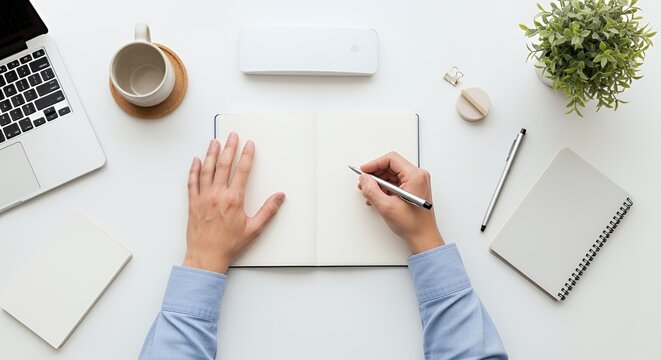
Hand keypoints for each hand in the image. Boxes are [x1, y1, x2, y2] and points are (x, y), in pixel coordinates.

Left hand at [183, 134, 285, 273]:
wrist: (206, 257)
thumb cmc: (228, 245)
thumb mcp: (254, 229)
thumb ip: (268, 211)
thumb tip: (279, 197)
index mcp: (233, 200)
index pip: (242, 171)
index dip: (246, 155)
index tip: (249, 145)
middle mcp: (217, 195)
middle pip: (223, 165)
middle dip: (229, 148)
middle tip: (232, 136)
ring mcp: (203, 198)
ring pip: (206, 169)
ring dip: (211, 154)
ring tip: (215, 142)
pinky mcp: (193, 203)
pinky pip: (192, 182)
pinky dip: (193, 170)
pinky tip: (196, 161)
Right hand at [358, 152, 443, 253]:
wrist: (423, 238)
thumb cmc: (413, 225)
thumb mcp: (387, 207)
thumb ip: (372, 190)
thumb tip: (364, 179)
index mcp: (415, 176)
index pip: (391, 159)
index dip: (374, 164)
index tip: (364, 171)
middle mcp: (418, 176)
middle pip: (391, 166)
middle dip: (375, 174)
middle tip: (364, 183)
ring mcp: (416, 183)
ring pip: (391, 174)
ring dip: (378, 182)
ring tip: (369, 193)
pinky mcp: (413, 189)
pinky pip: (395, 183)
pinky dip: (384, 188)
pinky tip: (377, 197)